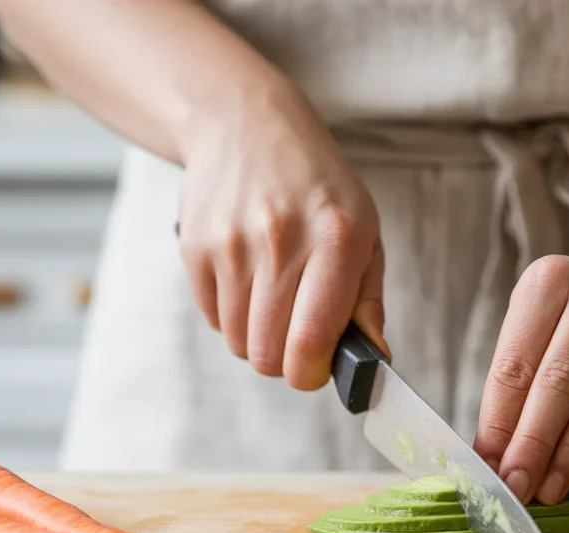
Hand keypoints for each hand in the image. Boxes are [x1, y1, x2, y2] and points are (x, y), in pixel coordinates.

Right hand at [177, 80, 388, 389]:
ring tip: (272, 299)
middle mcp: (281, 239)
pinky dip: (231, 314)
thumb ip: (368, 301)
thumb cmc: (316, 187)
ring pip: (238, 342)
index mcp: (337, 238)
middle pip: (268, 353)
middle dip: (284, 360)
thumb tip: (373, 361)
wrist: (246, 124)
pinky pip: (213, 318)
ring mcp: (231, 243)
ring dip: (256, 337)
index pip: (309, 341)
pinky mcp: (195, 247)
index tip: (316, 367)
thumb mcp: (364, 229)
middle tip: (296, 336)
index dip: (311, 373)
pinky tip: (247, 279)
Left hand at [474, 255, 568, 504]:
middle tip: (519, 488)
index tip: (491, 469)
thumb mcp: (530, 340)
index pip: (517, 362)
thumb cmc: (566, 328)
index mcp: (550, 278)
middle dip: (536, 442)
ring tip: (552, 491)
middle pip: (564, 378)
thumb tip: (494, 461)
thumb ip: (512, 394)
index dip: (501, 422)